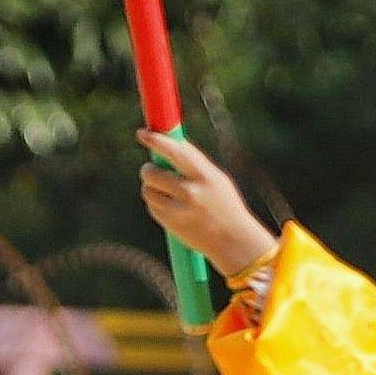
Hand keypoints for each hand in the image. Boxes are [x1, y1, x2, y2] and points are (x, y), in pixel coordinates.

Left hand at [137, 132, 279, 277]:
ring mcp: (179, 210)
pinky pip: (152, 207)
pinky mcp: (171, 224)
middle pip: (152, 173)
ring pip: (148, 190)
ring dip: (151, 188)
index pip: (175, 152)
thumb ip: (193, 163)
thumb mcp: (216, 179)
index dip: (156, 140)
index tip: (142, 134)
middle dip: (148, 169)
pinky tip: (172, 207)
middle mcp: (191, 192)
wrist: (233, 240)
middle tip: (151, 169)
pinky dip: (156, 204)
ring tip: (167, 192)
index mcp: (205, 176)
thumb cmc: (224, 204)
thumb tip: (168, 145)